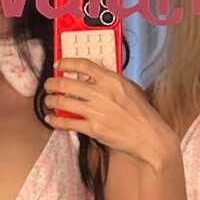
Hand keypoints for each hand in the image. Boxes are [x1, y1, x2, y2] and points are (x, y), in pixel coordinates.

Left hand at [44, 60, 177, 169]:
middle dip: (51, 83)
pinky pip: (67, 123)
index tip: (58, 64)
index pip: (83, 65)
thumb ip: (111, 81)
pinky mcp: (93, 129)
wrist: (150, 137)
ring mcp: (96, 111)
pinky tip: (51, 119)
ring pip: (62, 102)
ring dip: (50, 101)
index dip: (66, 62)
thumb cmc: (143, 114)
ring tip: (49, 101)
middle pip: (66, 83)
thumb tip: (91, 78)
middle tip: (49, 85)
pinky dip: (55, 120)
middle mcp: (102, 93)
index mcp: (112, 80)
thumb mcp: (130, 89)